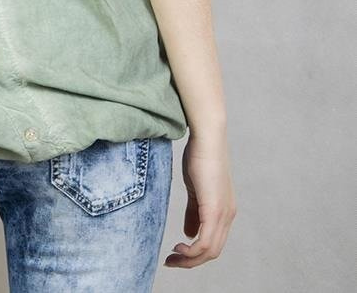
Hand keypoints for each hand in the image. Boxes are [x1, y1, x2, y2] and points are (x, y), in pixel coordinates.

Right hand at [164, 130, 235, 268]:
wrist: (207, 138)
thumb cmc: (200, 157)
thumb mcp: (195, 189)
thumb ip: (194, 212)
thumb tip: (189, 233)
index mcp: (225, 211)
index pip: (213, 242)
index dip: (195, 253)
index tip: (176, 254)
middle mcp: (228, 216)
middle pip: (213, 252)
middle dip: (191, 262)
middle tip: (171, 261)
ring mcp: (224, 214)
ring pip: (210, 251)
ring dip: (189, 260)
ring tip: (172, 257)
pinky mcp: (215, 210)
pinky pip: (205, 242)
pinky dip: (191, 251)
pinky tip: (179, 248)